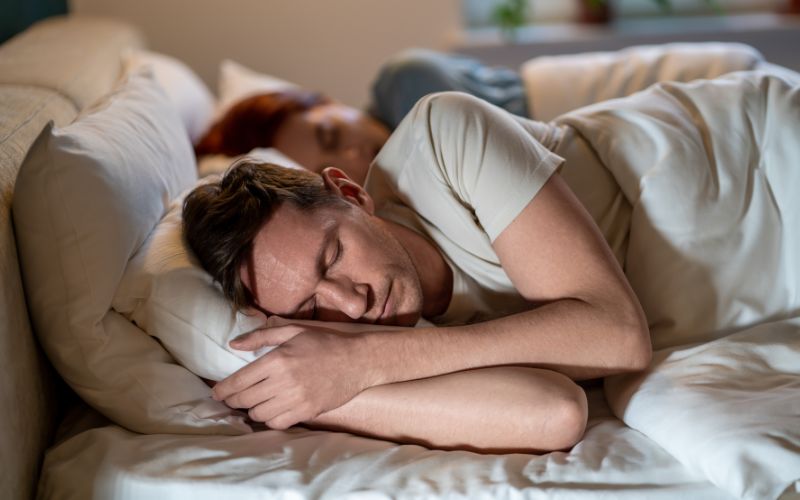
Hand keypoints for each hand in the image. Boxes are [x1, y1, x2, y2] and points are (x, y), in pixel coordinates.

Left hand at [212, 324, 376, 429]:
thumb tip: (234, 344)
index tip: (216, 393)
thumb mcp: (293, 331)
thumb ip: (261, 336)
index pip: (240, 381)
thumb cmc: (324, 343)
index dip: (223, 390)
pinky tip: (271, 410)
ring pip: (259, 414)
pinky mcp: (307, 411)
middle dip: (233, 400)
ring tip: (253, 403)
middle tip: (231, 398)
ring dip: (252, 409)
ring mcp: (296, 399)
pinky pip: (277, 423)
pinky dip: (269, 419)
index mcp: (277, 359)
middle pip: (246, 400)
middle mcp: (283, 381)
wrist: (357, 361)